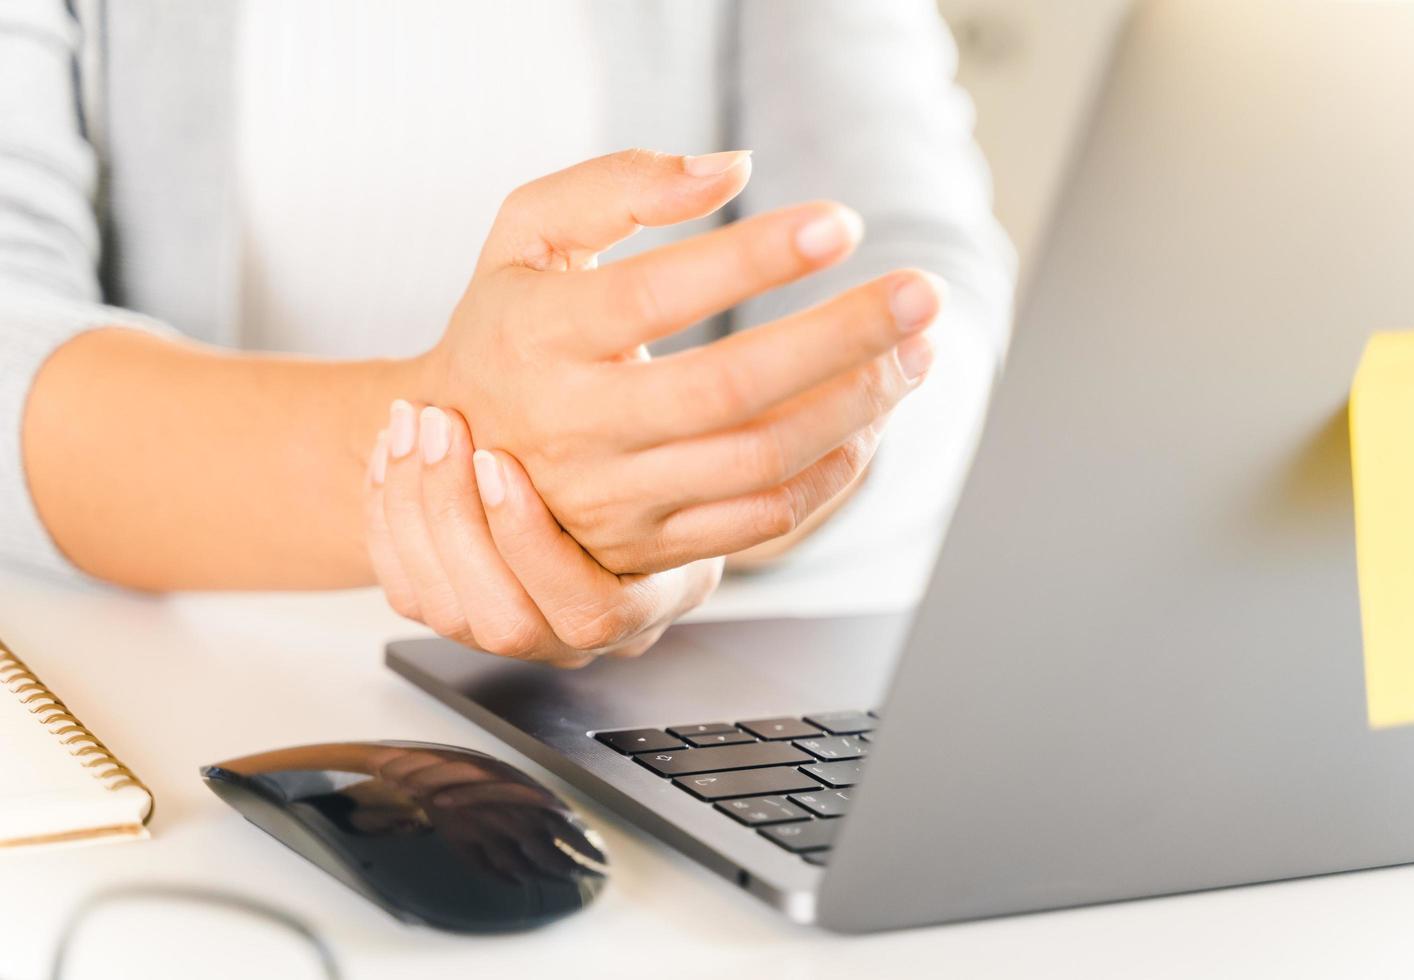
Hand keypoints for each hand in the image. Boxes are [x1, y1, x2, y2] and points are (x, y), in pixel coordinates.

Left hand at [364, 403, 720, 666]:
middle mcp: (579, 633)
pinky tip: (392, 449)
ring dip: (416, 512)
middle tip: (442, 427)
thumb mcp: (670, 421)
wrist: (587, 445)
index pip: (589, 610)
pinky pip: (406, 592)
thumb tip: (627, 350)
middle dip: (458, 521)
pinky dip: (386, 519)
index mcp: (650, 599)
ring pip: (446, 612)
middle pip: (505, 621)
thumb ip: (647, 406)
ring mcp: (515, 630)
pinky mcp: (459, 612)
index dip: (532, 541)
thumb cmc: (648, 429)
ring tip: (413, 423)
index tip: (498, 459)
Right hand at [417, 148, 941, 573]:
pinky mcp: (649, 544)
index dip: (757, 258)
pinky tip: (872, 420)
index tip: (842, 222)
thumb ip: (616, 185)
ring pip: (759, 458)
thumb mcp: (527, 230)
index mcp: (539, 335)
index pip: (659, 295)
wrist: (456, 443)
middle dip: (843, 338)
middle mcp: (573, 425)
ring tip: (916, 352)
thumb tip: (733, 170)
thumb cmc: (510, 318)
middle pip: (731, 388)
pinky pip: (761, 518)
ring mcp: (613, 495)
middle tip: (923, 293)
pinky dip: (833, 472)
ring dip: (858, 404)